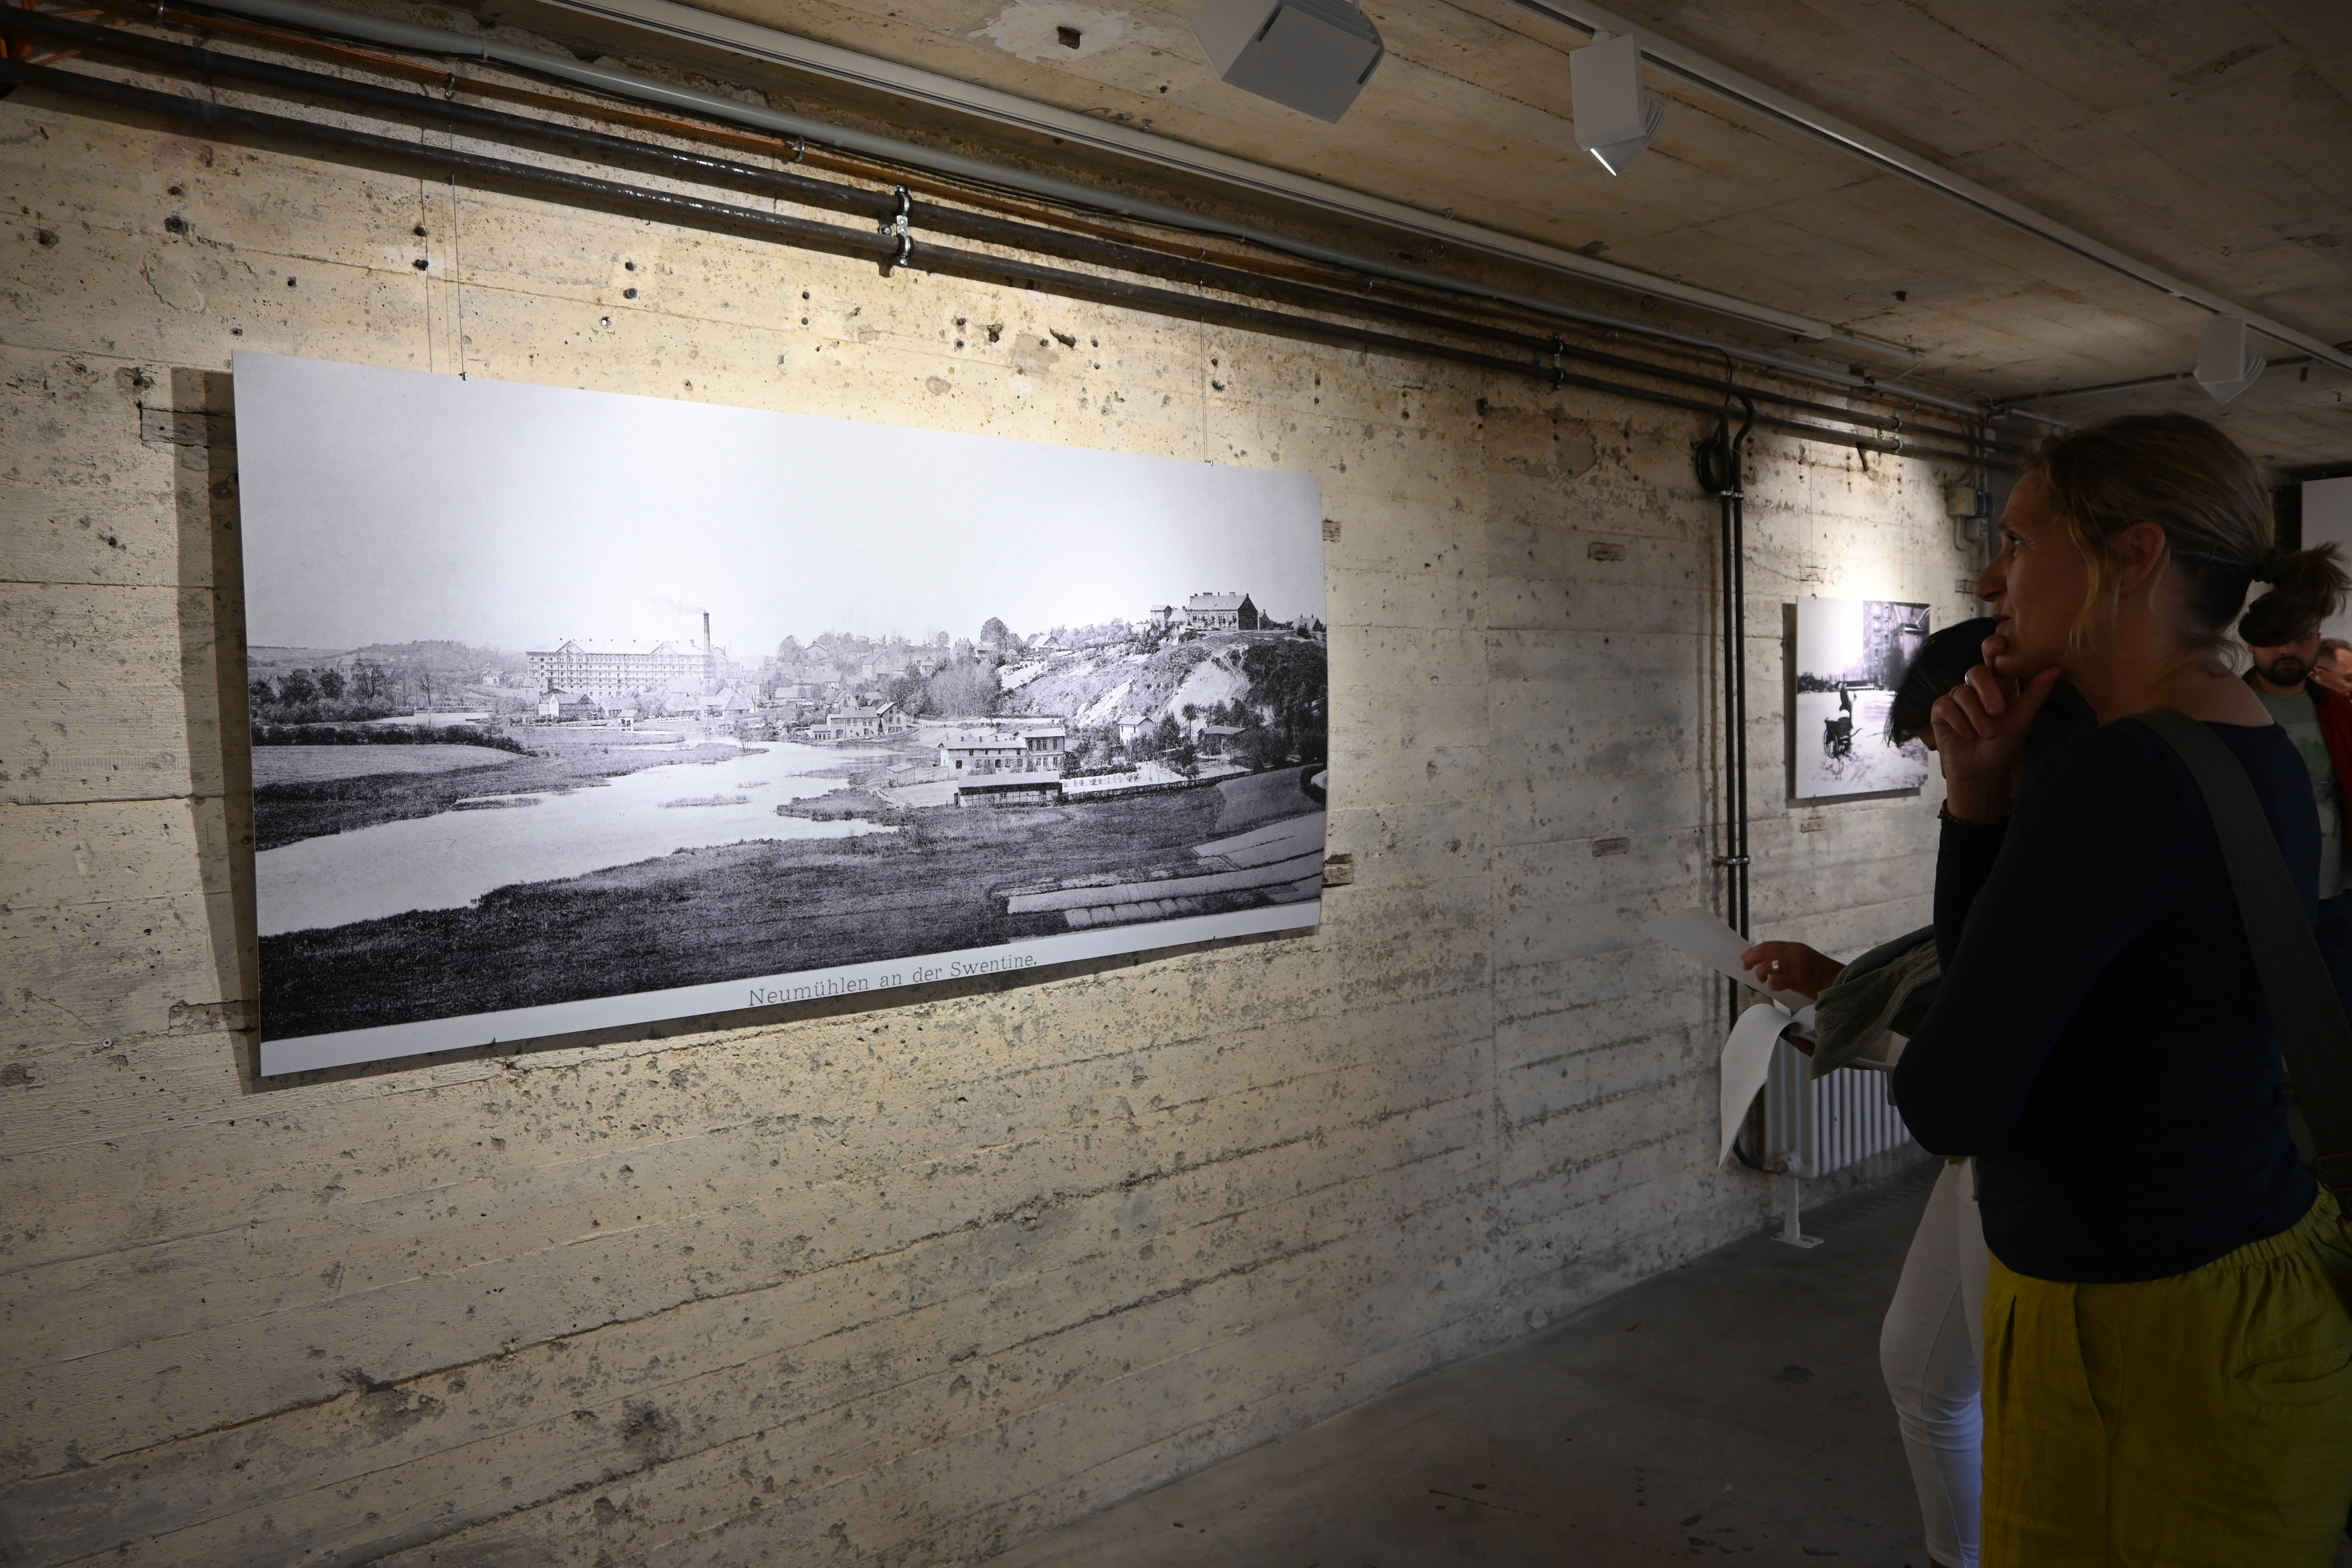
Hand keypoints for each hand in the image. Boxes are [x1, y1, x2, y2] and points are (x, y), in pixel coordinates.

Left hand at [1738, 941, 1843, 1002]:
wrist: (1839, 981)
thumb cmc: (1820, 972)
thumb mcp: (1803, 958)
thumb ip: (1787, 957)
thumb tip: (1766, 962)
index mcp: (1795, 947)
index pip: (1770, 945)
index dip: (1755, 950)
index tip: (1745, 956)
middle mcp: (1795, 953)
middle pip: (1766, 952)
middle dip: (1752, 959)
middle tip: (1745, 966)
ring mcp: (1796, 966)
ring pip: (1768, 966)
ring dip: (1761, 973)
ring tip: (1761, 979)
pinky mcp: (1798, 980)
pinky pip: (1776, 981)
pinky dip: (1772, 984)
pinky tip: (1773, 986)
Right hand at [1928, 635, 2061, 820]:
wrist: (1984, 771)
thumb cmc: (2005, 745)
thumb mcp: (2023, 717)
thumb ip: (2036, 691)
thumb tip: (2055, 666)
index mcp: (1999, 684)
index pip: (1994, 658)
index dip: (1993, 647)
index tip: (1997, 646)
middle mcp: (1976, 688)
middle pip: (1976, 671)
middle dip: (1987, 690)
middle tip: (1997, 711)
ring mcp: (1957, 699)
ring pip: (1962, 692)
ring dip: (1976, 715)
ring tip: (1987, 734)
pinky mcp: (1940, 712)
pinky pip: (1945, 705)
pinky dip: (1959, 721)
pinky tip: (1968, 734)